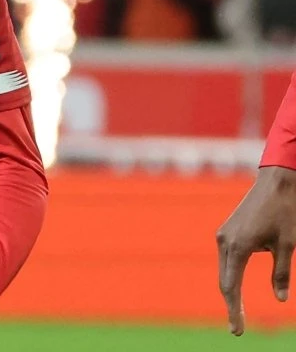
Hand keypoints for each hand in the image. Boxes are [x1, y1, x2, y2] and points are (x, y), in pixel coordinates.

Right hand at [217, 166, 295, 334]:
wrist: (277, 180)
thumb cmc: (286, 212)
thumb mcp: (288, 246)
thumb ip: (281, 274)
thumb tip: (280, 299)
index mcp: (238, 247)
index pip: (232, 287)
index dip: (235, 311)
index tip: (237, 331)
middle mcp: (225, 241)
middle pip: (225, 281)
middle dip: (232, 305)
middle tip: (238, 329)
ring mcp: (224, 234)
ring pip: (225, 270)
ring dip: (231, 290)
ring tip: (238, 312)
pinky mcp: (228, 230)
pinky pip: (227, 259)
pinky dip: (232, 275)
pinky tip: (237, 286)